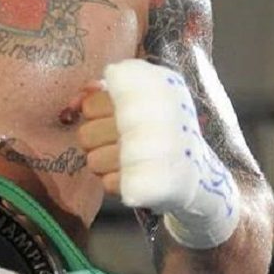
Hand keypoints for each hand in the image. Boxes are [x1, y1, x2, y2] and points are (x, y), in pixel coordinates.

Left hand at [78, 58, 239, 248]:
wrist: (200, 174)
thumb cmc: (159, 130)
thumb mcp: (139, 98)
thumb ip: (105, 91)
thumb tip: (74, 100)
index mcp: (152, 91)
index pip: (92, 105)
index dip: (96, 115)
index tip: (113, 118)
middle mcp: (155, 118)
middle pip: (86, 135)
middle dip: (96, 142)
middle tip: (118, 143)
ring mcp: (155, 152)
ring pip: (93, 160)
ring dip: (104, 164)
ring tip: (126, 160)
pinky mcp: (150, 182)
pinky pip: (107, 183)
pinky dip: (116, 182)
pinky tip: (134, 176)